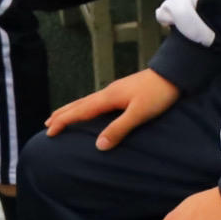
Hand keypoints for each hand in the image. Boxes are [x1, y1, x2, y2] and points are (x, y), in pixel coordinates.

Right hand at [47, 64, 181, 147]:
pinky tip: (89, 110)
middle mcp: (107, 93)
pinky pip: (95, 101)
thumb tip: (98, 146)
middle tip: (47, 125)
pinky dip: (84, 107)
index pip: (79, 111)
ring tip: (61, 117)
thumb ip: (119, 129)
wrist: (173, 74)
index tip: (49, 132)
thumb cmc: (158, 94)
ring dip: (71, 110)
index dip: (63, 121)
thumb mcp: (139, 114)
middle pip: (79, 104)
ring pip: (86, 101)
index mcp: (108, 98)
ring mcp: (114, 91)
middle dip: (62, 114)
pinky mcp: (122, 91)